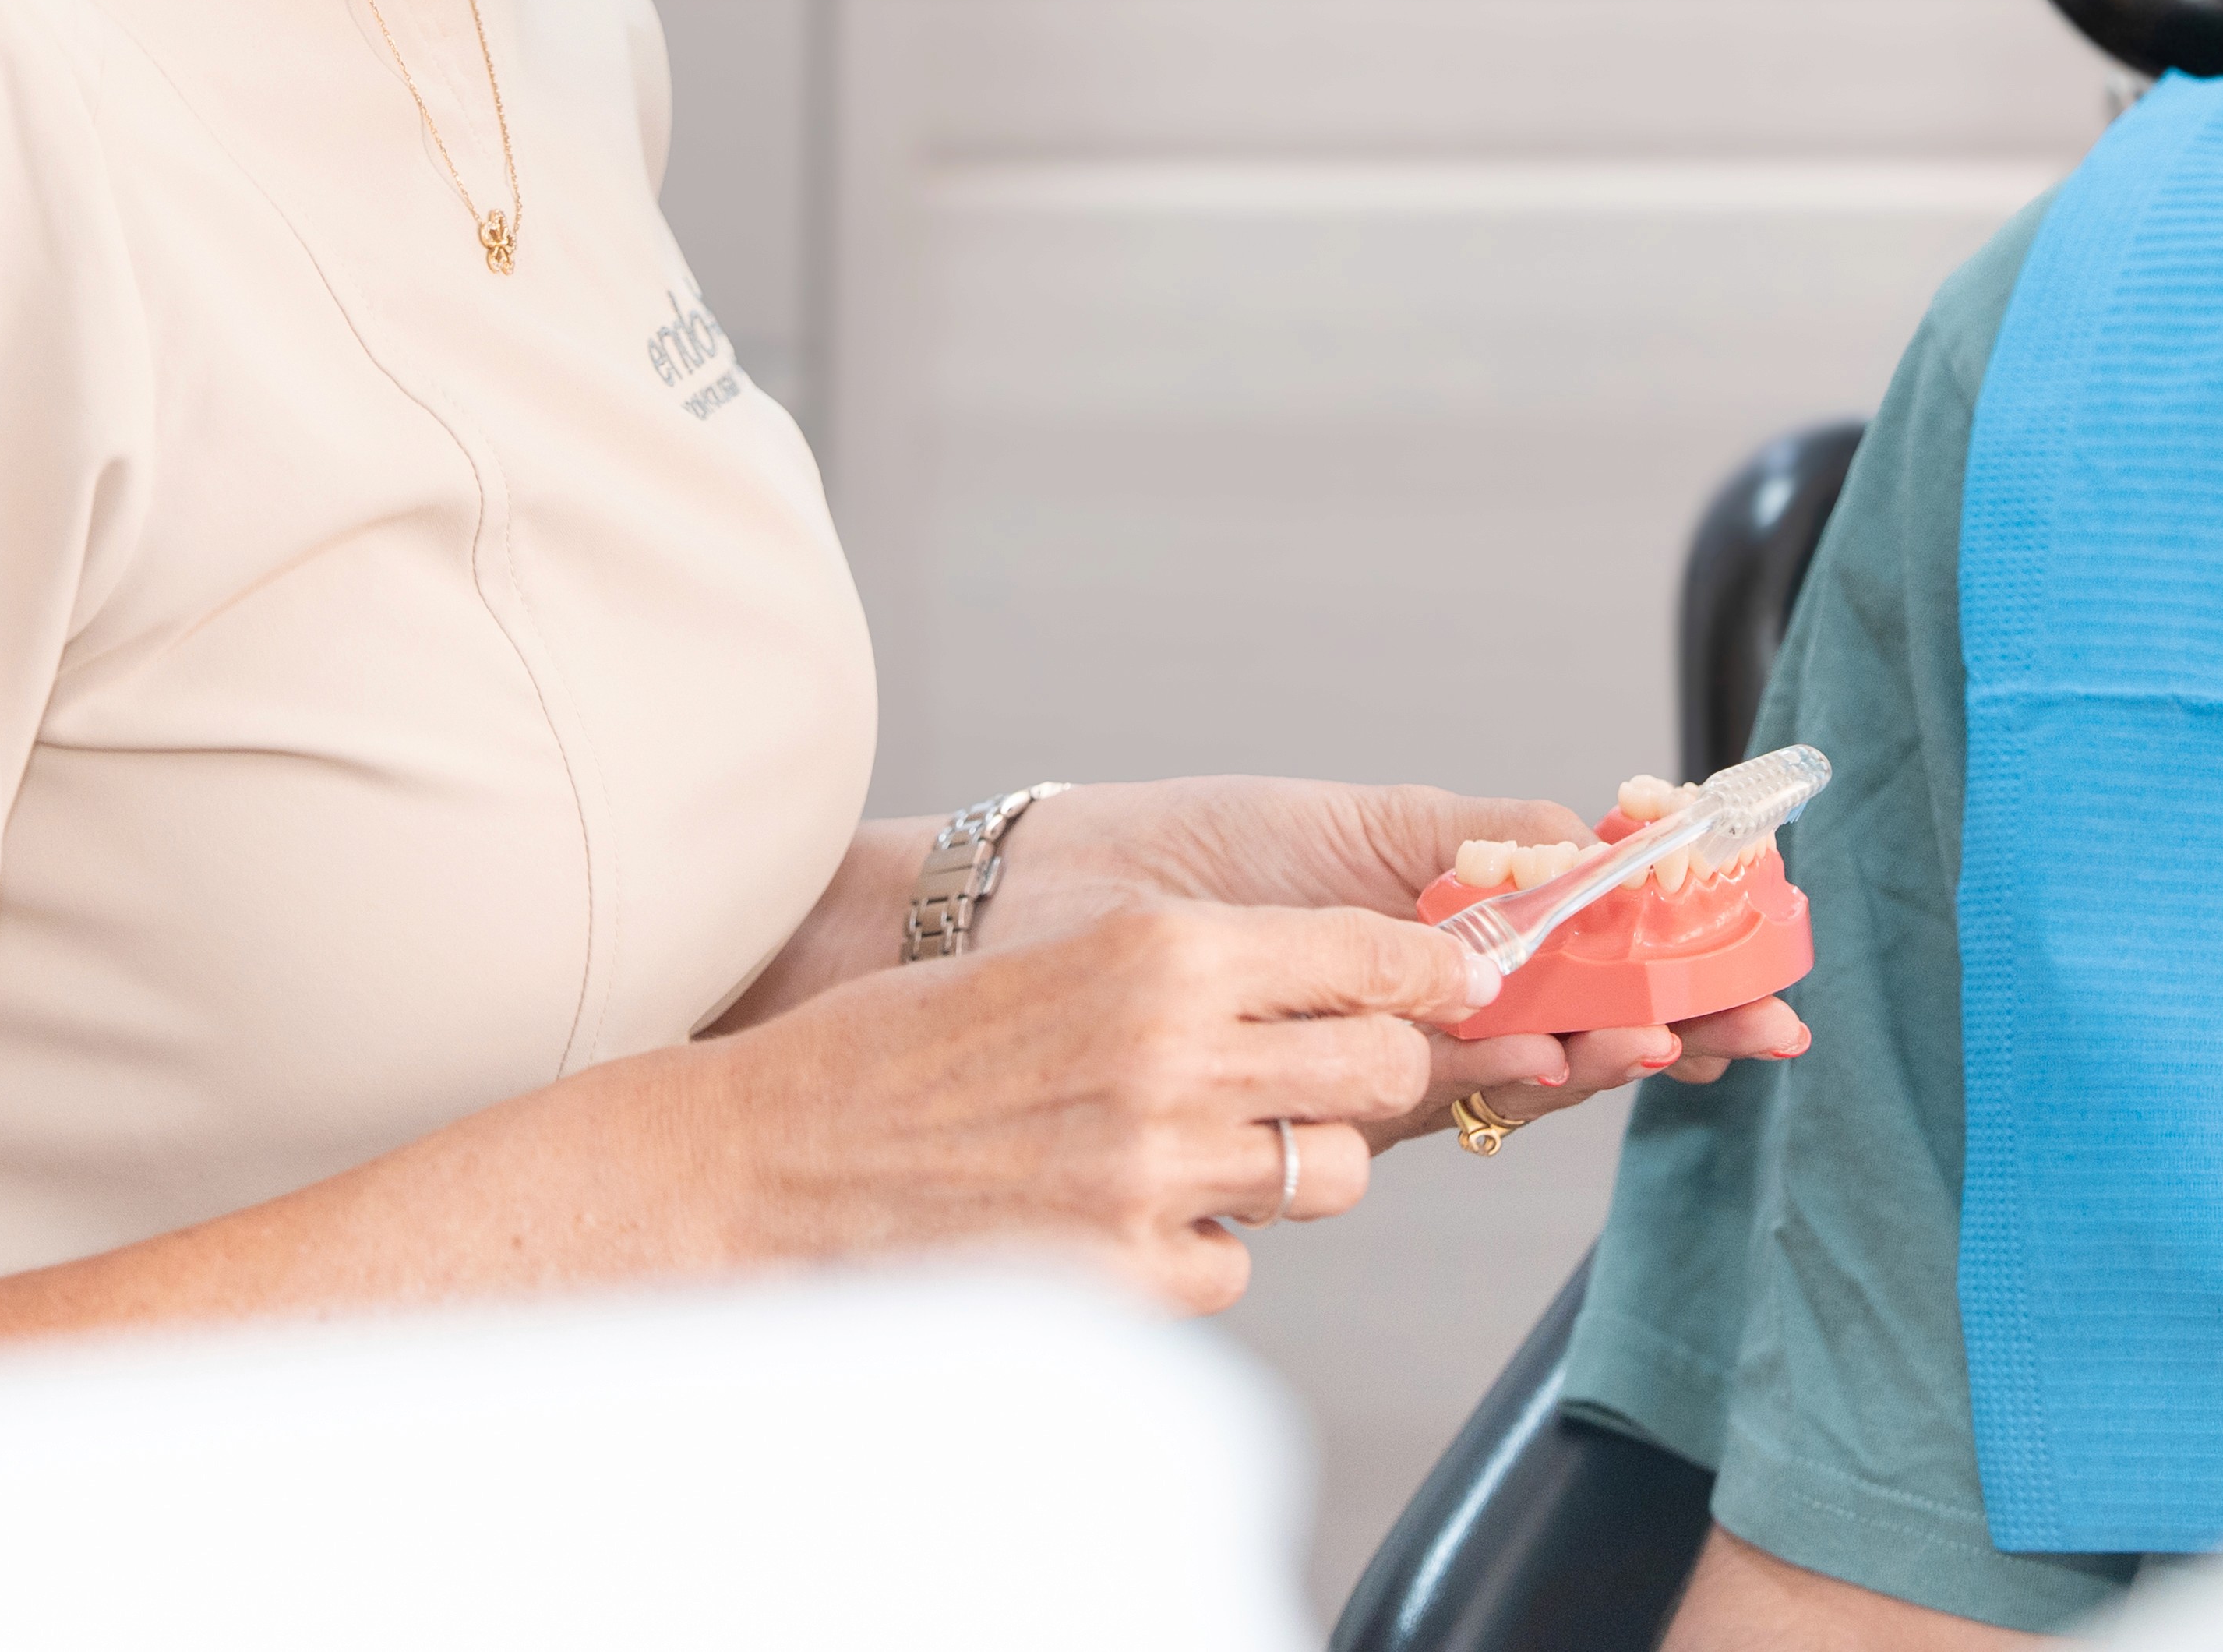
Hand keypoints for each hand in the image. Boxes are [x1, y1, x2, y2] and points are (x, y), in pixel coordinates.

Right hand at [690, 898, 1477, 1312]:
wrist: (767, 1159)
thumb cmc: (903, 1052)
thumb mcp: (1062, 964)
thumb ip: (1198, 974)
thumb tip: (1341, 987)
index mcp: (1163, 950)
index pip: (1370, 954)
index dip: (1429, 971)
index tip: (1455, 981)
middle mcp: (1176, 1052)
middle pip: (1383, 1067)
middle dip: (1382, 1072)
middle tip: (1338, 1077)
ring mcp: (1156, 1170)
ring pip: (1330, 1173)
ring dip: (1291, 1166)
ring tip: (1201, 1152)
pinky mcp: (1128, 1272)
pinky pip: (1241, 1263)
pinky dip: (1202, 1247)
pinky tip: (1121, 1219)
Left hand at [993, 777, 1814, 1148]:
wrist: (1042, 907)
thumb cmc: (1187, 852)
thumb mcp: (1358, 824)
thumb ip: (1482, 842)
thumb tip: (1605, 839)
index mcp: (1442, 933)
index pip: (1587, 955)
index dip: (1675, 961)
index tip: (1758, 956)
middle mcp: (1422, 1013)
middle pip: (1582, 1028)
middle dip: (1678, 1025)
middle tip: (1762, 1023)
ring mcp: (1379, 1062)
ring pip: (1527, 1074)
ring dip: (1611, 1056)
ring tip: (1674, 1034)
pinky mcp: (1321, 1105)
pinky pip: (1439, 1099)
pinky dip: (1510, 1078)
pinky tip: (1563, 1057)